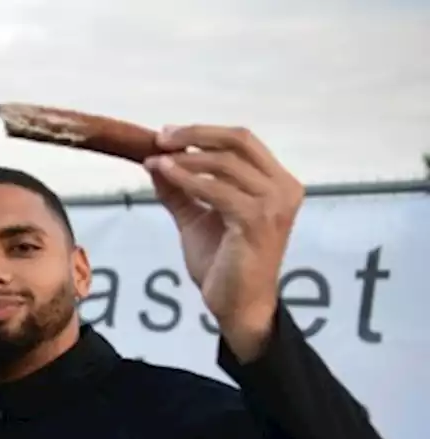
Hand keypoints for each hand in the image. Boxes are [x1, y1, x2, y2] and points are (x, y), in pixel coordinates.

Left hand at [146, 125, 304, 360]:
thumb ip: (180, 191)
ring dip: (186, 158)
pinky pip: (217, 190)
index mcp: (276, 182)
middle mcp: (283, 188)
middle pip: (238, 141)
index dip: (203, 132)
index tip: (167, 134)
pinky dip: (188, 179)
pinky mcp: (257, 220)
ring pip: (225, 163)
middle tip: (161, 138)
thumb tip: (156, 162)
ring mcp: (274, 203)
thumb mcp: (197, 219)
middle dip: (195, 135)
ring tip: (156, 161)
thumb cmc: (224, 265)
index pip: (241, 141)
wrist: (237, 306)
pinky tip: (166, 175)